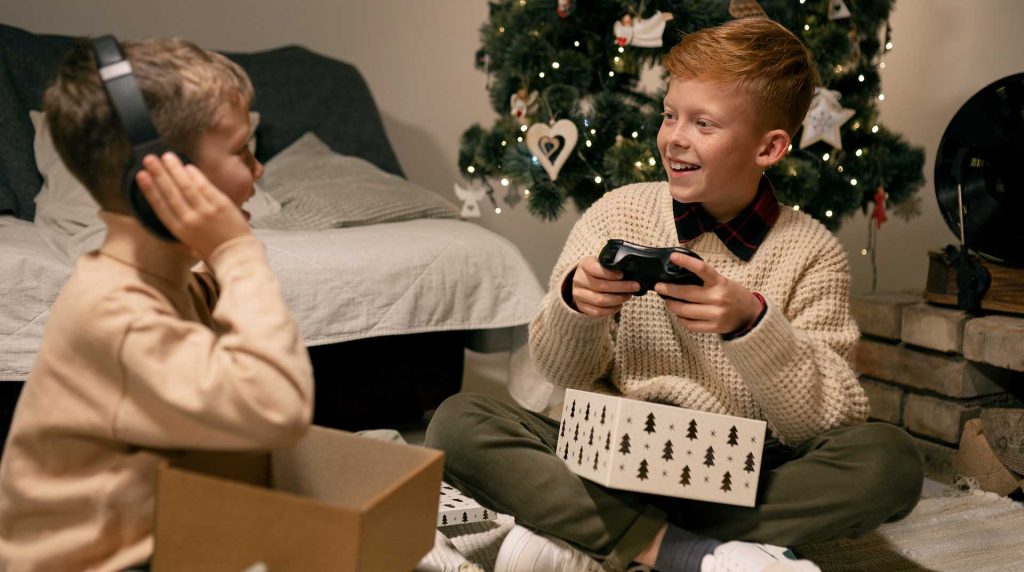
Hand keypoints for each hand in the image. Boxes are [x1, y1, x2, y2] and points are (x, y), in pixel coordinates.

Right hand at [136, 152, 250, 259]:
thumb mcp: (190, 243)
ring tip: (166, 156)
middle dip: (158, 174)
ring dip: (175, 169)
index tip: (140, 175)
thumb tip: (170, 206)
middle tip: (149, 159)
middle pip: (170, 192)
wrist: (237, 254)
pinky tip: (188, 166)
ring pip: (186, 186)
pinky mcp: (221, 204)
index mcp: (179, 230)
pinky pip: (205, 186)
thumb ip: (180, 225)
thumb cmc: (213, 250)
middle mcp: (189, 219)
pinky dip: (196, 175)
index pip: (160, 206)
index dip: (149, 189)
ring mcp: (205, 211)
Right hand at [570, 255, 639, 316]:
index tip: (622, 275)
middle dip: (621, 287)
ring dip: (617, 299)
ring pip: (600, 300)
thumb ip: (611, 266)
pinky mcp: (581, 306)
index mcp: (584, 265)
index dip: (610, 273)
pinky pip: (597, 312)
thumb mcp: (601, 263)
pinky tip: (619, 305)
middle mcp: (579, 279)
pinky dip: (611, 310)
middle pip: (601, 286)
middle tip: (635, 286)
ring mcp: (578, 294)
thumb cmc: (597, 271)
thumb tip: (630, 273)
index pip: (595, 269)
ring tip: (627, 296)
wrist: (583, 280)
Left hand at [654, 252, 761, 333]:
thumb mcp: (724, 282)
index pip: (701, 269)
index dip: (686, 262)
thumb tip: (680, 276)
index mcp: (720, 283)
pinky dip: (681, 319)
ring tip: (668, 301)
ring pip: (684, 311)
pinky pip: (690, 324)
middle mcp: (718, 298)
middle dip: (668, 290)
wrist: (751, 316)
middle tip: (659, 287)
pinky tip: (679, 314)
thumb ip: (706, 280)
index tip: (673, 257)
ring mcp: (715, 314)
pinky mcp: (713, 327)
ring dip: (672, 305)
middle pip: (686, 293)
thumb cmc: (734, 295)